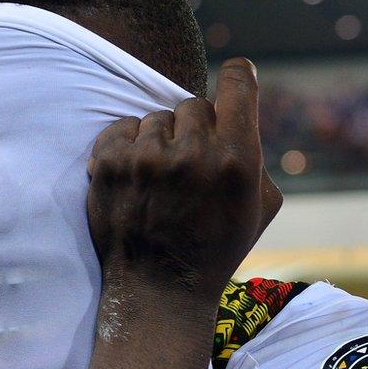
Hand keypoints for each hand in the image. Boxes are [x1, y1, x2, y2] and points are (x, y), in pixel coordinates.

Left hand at [86, 58, 279, 298]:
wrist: (158, 291)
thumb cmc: (214, 250)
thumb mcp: (258, 207)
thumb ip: (254, 155)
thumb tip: (240, 111)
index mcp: (238, 159)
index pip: (239, 81)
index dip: (239, 76)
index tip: (237, 78)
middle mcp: (193, 152)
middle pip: (194, 104)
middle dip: (194, 130)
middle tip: (189, 166)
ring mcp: (146, 157)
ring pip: (156, 118)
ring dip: (159, 142)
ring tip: (160, 181)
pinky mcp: (109, 163)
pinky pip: (122, 128)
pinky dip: (128, 146)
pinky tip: (136, 176)